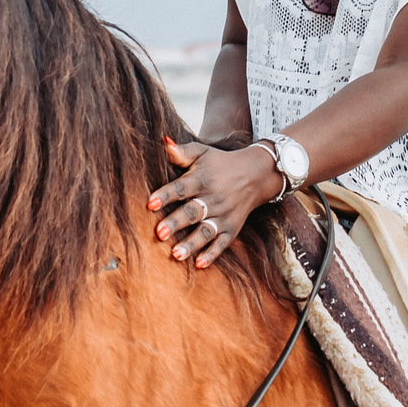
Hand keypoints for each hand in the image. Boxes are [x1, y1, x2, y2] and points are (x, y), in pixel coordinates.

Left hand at [149, 137, 283, 269]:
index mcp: (202, 179)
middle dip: (176, 223)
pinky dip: (212, 254)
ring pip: (206, 231)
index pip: (182, 188)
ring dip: (192, 243)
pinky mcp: (232, 228)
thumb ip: (181, 151)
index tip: (150, 204)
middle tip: (159, 234)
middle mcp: (213, 198)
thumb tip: (161, 141)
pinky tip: (199, 265)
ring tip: (176, 254)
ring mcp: (224, 215)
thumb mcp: (202, 153)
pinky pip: (222, 243)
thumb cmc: (220, 163)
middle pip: (192, 212)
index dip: (166, 195)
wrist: (256, 174)